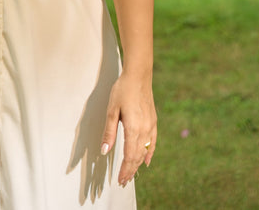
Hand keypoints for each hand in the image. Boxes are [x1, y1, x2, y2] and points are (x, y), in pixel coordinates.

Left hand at [100, 70, 156, 187]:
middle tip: (124, 182)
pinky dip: (149, 153)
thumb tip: (104, 151)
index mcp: (133, 129)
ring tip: (132, 174)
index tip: (120, 180)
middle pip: (138, 156)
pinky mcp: (153, 121)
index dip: (125, 169)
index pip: (129, 156)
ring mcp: (150, 126)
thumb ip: (109, 132)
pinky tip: (147, 161)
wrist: (138, 75)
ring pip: (145, 151)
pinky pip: (153, 142)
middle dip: (131, 170)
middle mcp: (144, 130)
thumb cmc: (122, 90)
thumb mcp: (112, 110)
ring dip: (138, 164)